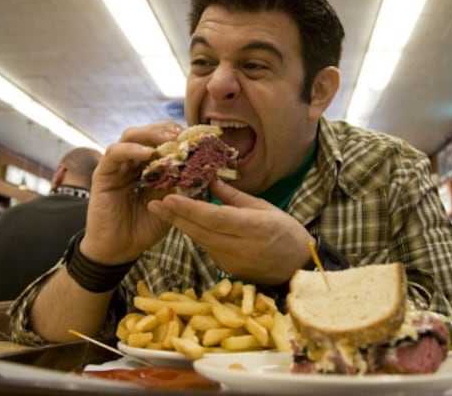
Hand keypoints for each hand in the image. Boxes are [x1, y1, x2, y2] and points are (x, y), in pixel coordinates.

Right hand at [79, 122, 182, 264]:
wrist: (121, 248)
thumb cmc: (146, 226)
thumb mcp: (171, 202)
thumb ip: (182, 184)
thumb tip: (204, 168)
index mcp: (150, 165)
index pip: (162, 139)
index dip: (178, 135)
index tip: (196, 138)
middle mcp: (133, 161)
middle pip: (147, 132)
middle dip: (166, 130)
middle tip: (183, 135)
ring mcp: (118, 166)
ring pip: (131, 136)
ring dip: (151, 134)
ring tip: (169, 140)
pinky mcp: (103, 174)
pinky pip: (115, 153)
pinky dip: (131, 149)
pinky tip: (148, 153)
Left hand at [149, 178, 313, 284]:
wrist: (297, 268)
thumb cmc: (286, 232)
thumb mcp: (264, 208)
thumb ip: (234, 197)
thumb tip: (210, 181)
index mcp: (254, 228)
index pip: (215, 218)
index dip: (190, 208)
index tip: (169, 197)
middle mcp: (241, 248)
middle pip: (201, 231)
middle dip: (175, 216)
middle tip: (153, 203)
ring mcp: (233, 262)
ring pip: (200, 240)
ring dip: (181, 225)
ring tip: (162, 209)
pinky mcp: (227, 270)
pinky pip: (207, 248)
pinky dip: (195, 235)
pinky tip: (183, 223)